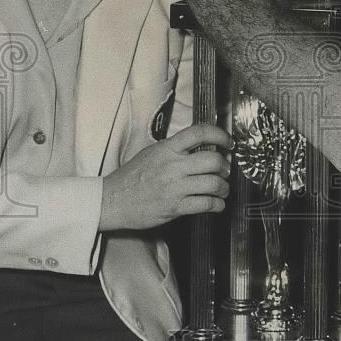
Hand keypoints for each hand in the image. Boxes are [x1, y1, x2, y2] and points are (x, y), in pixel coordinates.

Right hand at [99, 124, 231, 232]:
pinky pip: (205, 204)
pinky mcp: (175, 208)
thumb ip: (174, 149)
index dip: (220, 135)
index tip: (228, 142)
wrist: (111, 201)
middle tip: (225, 170)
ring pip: (213, 184)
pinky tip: (216, 204)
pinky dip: (217, 205)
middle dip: (225, 166)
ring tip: (222, 189)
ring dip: (224, 188)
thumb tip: (199, 146)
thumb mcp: (151, 153)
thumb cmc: (131, 177)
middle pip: (213, 160)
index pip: (199, 133)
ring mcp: (174, 188)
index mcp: (167, 149)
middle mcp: (173, 166)